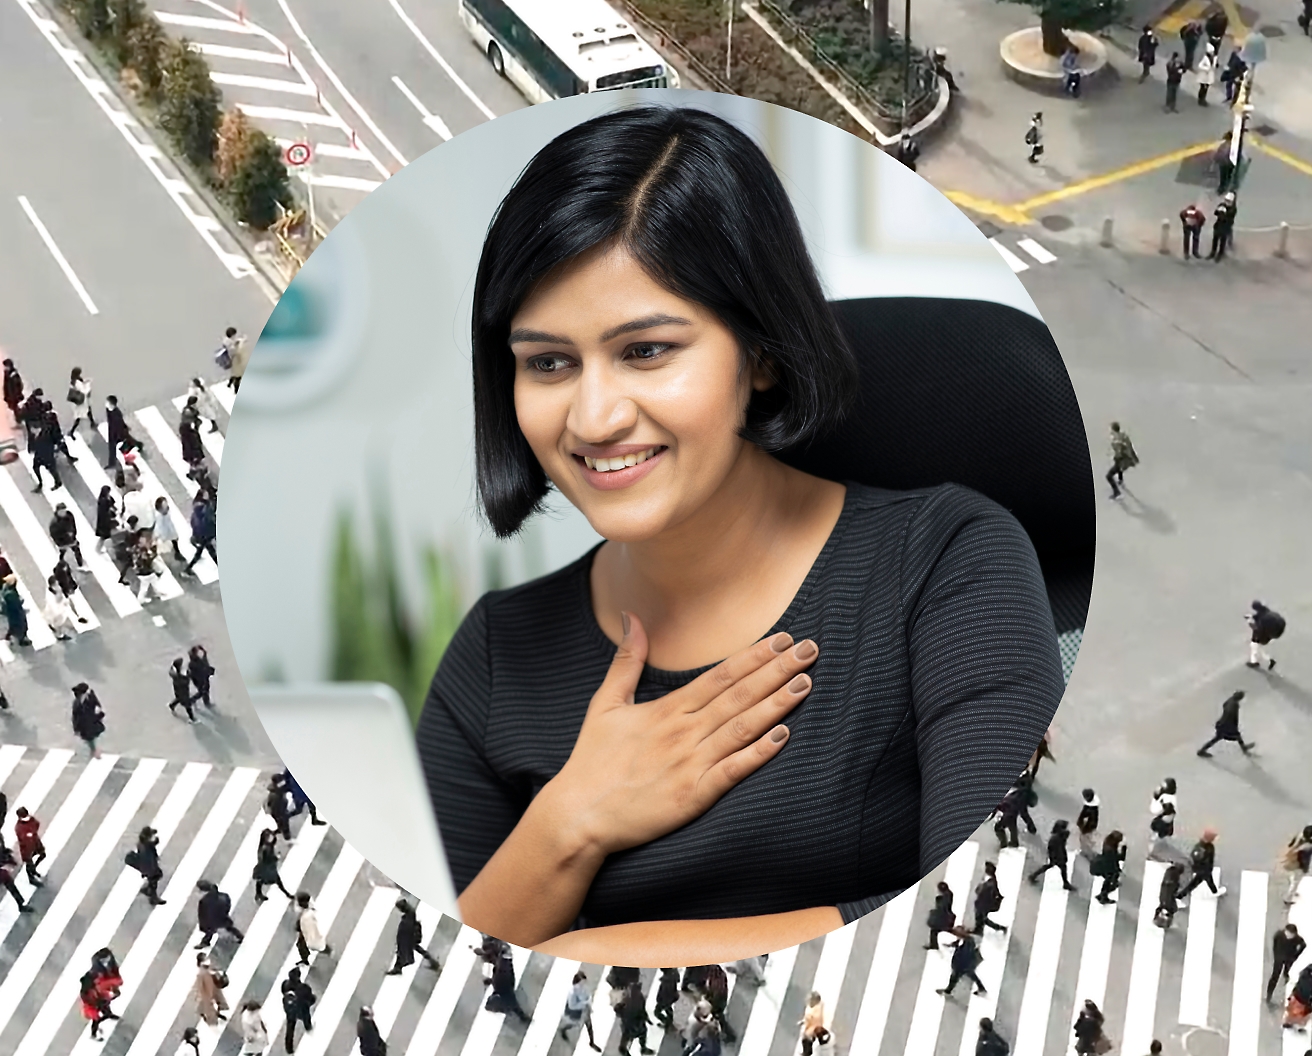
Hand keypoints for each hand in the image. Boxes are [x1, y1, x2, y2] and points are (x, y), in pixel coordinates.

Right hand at [542, 612, 818, 858]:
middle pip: (739, 694)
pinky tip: (783, 736)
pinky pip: (733, 770)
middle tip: (810, 649)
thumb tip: (629, 616)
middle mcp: (683, 732)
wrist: (578, 815)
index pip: (720, 675)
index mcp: (666, 710)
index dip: (754, 655)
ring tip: (805, 682)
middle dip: (777, 670)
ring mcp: (690, 763)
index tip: (782, 638)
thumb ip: (626, 660)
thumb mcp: (605, 704)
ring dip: (776, 703)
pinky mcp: (693, 795)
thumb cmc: (592, 762)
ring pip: (742, 727)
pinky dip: (759, 752)